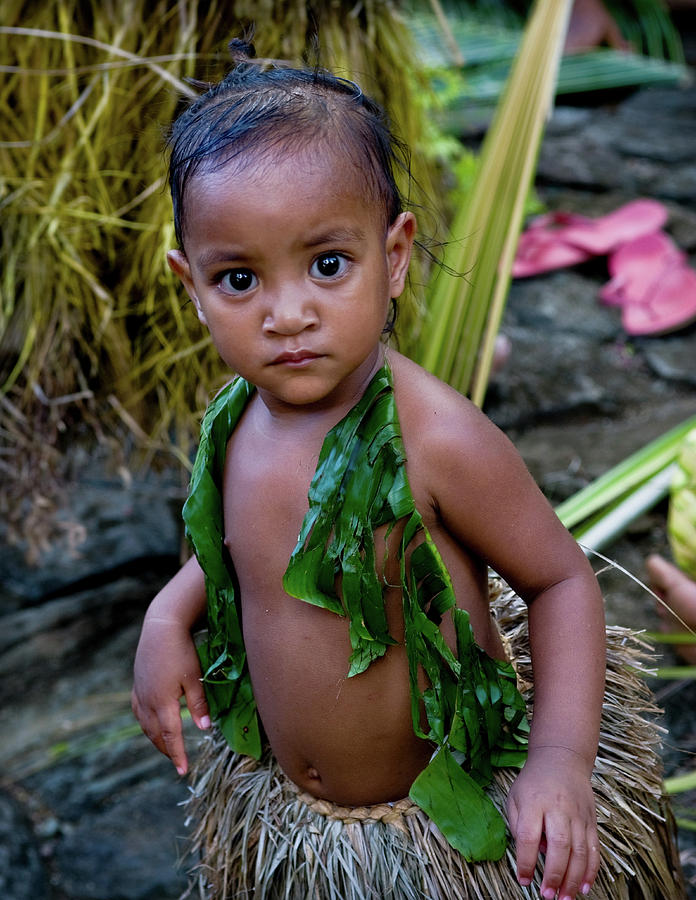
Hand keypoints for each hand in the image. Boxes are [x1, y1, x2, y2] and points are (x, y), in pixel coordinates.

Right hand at [131, 613, 210, 774]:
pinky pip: (139, 710)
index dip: (177, 754)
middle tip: (177, 762)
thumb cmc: (182, 651)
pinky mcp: (137, 683)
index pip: (171, 736)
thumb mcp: (196, 677)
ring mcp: (139, 692)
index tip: (183, 771)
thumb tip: (206, 728)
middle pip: (155, 734)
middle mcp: (147, 700)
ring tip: (167, 747)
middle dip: (166, 749)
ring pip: (145, 724)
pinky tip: (151, 724)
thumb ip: (199, 704)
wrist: (161, 626)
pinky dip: (146, 723)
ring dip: (155, 738)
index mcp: (162, 702)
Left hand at [506, 746, 599, 898]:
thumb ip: (518, 826)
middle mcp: (558, 808)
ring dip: (574, 879)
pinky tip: (585, 887)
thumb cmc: (534, 782)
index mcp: (534, 802)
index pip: (528, 835)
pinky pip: (594, 849)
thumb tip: (532, 853)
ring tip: (565, 898)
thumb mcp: (515, 797)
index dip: (525, 861)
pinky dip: (591, 870)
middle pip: (559, 845)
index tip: (523, 879)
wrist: (561, 759)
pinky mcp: (591, 820)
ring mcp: (578, 814)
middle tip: (547, 895)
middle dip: (554, 875)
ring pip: (580, 851)